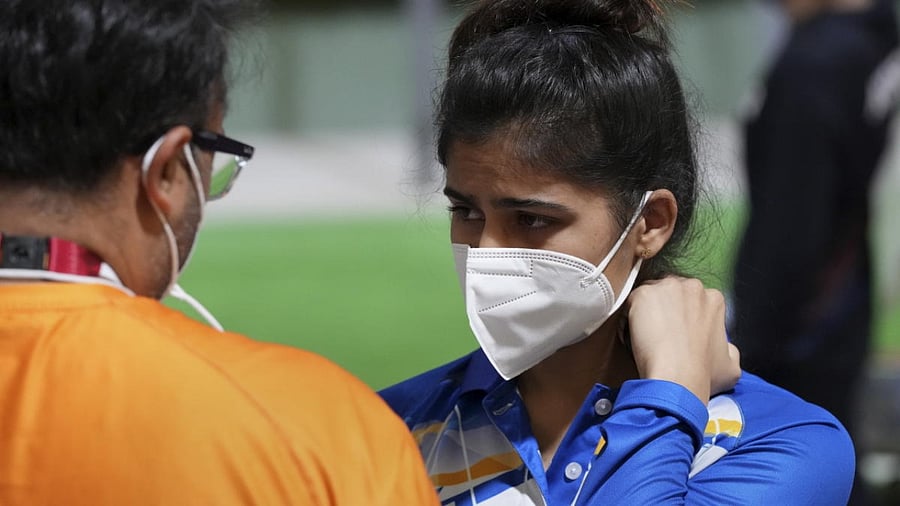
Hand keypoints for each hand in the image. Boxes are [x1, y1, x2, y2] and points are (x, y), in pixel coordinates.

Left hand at [625, 277, 740, 403]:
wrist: (677, 378)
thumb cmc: (702, 375)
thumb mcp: (731, 366)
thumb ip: (729, 350)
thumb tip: (726, 348)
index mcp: (714, 299)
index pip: (693, 301)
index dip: (683, 318)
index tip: (677, 334)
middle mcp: (693, 287)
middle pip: (672, 293)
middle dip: (665, 310)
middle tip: (659, 335)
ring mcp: (667, 287)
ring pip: (651, 296)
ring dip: (647, 312)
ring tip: (646, 338)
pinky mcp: (643, 294)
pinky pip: (631, 303)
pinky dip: (628, 319)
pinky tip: (633, 338)